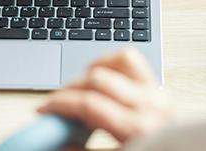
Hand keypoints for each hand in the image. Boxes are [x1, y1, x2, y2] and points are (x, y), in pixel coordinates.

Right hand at [37, 48, 172, 143]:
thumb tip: (58, 144)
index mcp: (137, 129)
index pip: (88, 103)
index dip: (59, 103)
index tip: (44, 109)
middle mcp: (150, 106)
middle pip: (96, 79)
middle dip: (68, 89)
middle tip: (56, 104)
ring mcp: (158, 94)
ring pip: (116, 62)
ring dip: (91, 72)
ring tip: (78, 90)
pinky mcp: (161, 90)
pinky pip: (132, 62)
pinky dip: (112, 64)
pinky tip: (100, 78)